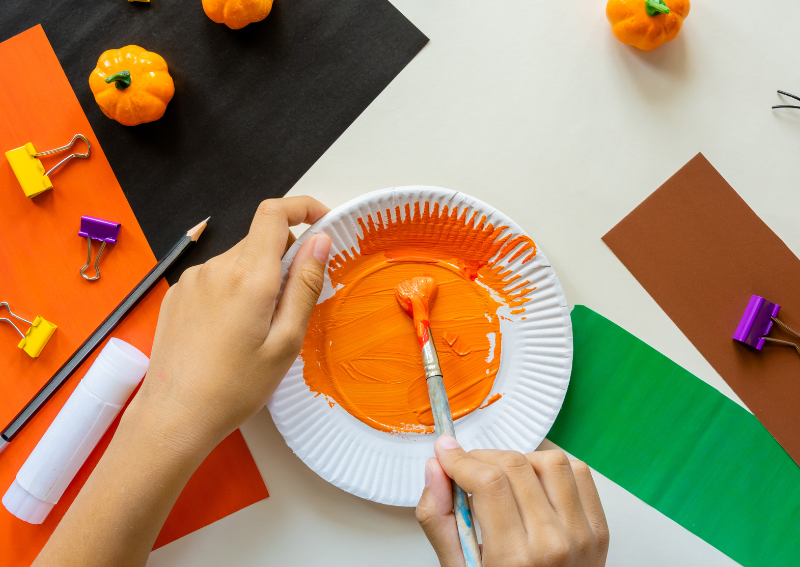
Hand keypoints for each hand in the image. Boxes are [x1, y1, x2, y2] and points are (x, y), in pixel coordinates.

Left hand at [129, 196, 330, 455]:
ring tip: (258, 327)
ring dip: (257, 277)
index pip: (275, 212)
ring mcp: (193, 279)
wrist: (175, 416)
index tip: (322, 222)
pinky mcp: (178, 294)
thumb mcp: (286, 341)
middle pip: (259, 239)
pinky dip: (233, 290)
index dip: (303, 207)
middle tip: (293, 302)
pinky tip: (231, 330)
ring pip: (238, 260)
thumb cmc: (235, 387)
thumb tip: (319, 241)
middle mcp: (217, 268)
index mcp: (248, 277)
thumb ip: (304, 284)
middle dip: (284, 257)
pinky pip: (216, 277)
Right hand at [416, 436, 608, 566]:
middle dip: (482, 458)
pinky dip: (553, 468)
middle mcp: (553, 544)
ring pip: (549, 461)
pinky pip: (579, 473)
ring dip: (520, 460)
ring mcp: (581, 534)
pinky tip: (535, 483)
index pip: (487, 483)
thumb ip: (438, 518)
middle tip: (468, 468)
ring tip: (504, 479)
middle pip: (514, 466)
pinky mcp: (598, 527)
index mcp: (514, 559)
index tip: (447, 454)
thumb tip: (435, 467)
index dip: (460, 460)